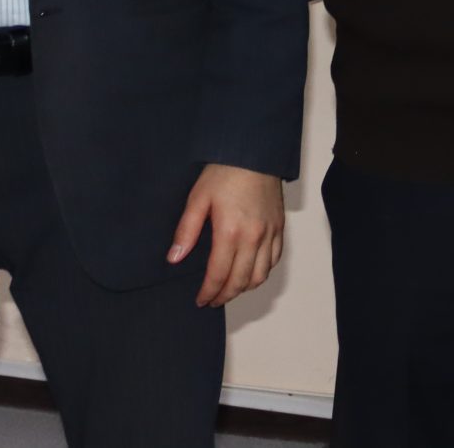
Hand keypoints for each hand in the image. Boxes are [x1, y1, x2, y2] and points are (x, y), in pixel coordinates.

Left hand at [169, 164, 285, 307]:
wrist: (254, 153)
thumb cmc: (224, 173)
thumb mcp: (197, 199)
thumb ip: (186, 231)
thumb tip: (174, 258)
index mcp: (230, 232)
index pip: (219, 275)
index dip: (208, 292)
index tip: (200, 300)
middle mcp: (253, 237)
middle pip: (240, 281)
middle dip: (224, 296)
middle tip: (212, 300)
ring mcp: (269, 233)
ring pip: (261, 275)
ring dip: (244, 288)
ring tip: (230, 289)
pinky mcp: (279, 227)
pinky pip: (274, 259)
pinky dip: (262, 272)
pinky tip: (250, 272)